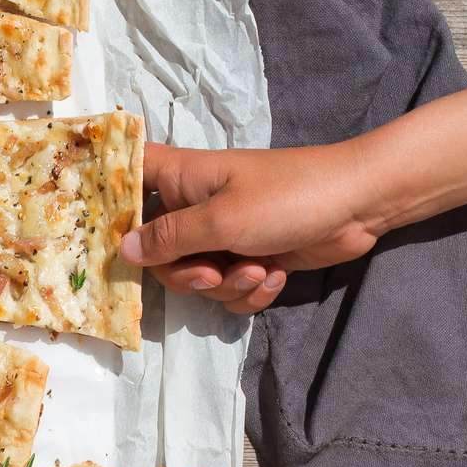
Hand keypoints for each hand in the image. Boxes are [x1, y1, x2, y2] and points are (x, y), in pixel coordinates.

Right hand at [123, 142, 385, 314]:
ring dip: (226, 284)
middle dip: (186, 273)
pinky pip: (229, 288)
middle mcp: (195, 205)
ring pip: (195, 276)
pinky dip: (251, 290)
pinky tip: (276, 276)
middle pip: (157, 251)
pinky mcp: (251, 257)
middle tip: (212, 273)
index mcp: (181, 179)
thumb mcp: (221, 220)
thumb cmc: (288, 196)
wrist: (360, 205)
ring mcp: (224, 233)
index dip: (109, 201)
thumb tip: (121, 250)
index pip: (127, 176)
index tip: (106, 234)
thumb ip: (168, 239)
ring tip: (260, 270)